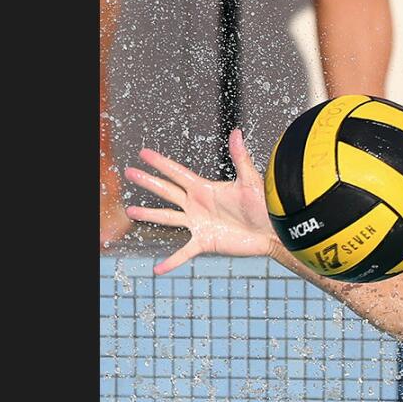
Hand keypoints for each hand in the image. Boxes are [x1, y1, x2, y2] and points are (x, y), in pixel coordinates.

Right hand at [123, 129, 277, 274]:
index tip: (143, 153)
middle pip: (167, 191)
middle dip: (148, 182)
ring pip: (168, 218)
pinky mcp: (205, 242)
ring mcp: (199, 224)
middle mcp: (198, 205)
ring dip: (150, 215)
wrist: (273, 231)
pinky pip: (183, 253)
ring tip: (131, 212)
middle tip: (129, 172)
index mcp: (205, 188)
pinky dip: (171, 262)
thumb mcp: (250, 181)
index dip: (160, 163)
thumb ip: (240, 157)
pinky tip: (158, 269)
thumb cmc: (265, 205)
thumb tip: (236, 132)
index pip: (177, 173)